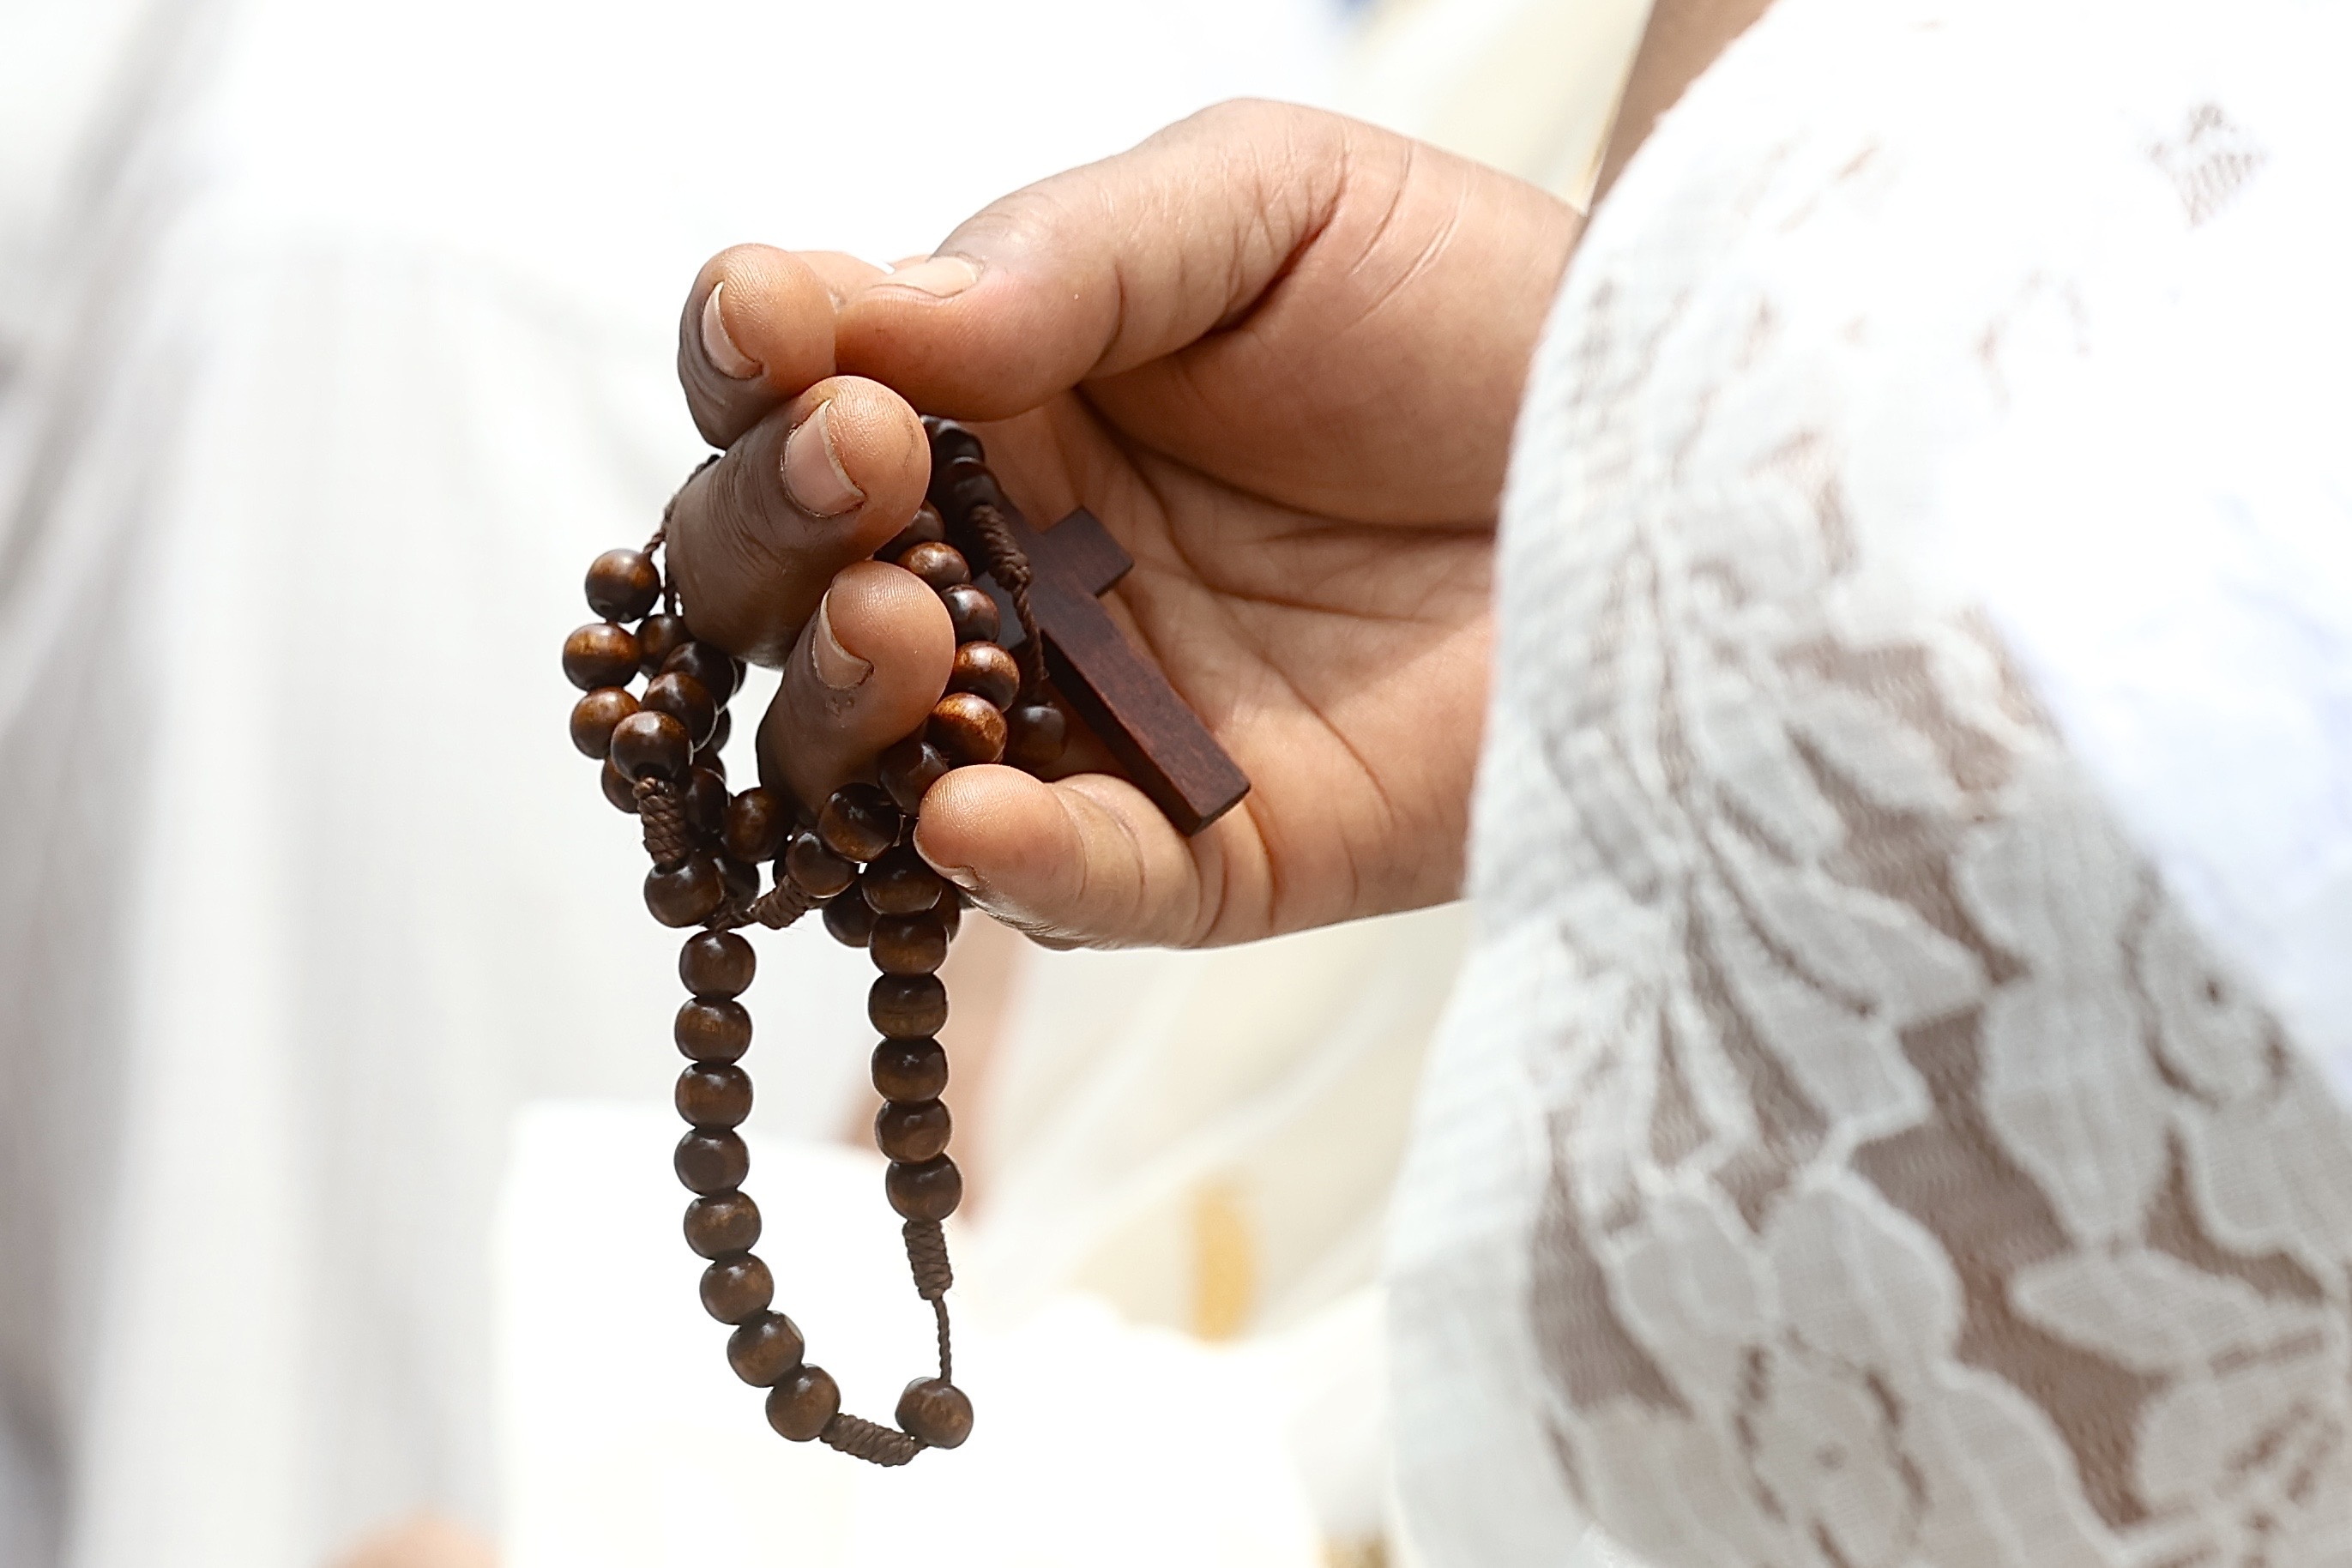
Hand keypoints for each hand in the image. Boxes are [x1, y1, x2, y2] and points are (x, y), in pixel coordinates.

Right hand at [663, 100, 1578, 946]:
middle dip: (775, 537)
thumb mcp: (1260, 206)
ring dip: (844, 704)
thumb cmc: (1464, 304)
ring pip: (875, 764)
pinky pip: (1075, 884)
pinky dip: (1008, 862)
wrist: (1681, 449)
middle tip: (860, 466)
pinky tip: (967, 814)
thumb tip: (851, 330)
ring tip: (901, 621)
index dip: (753, 371)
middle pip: (787, 592)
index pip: (791, 397)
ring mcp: (1091, 722)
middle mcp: (1006, 573)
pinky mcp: (1206, 851)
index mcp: (991, 402)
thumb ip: (1052, 257)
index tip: (781, 337)